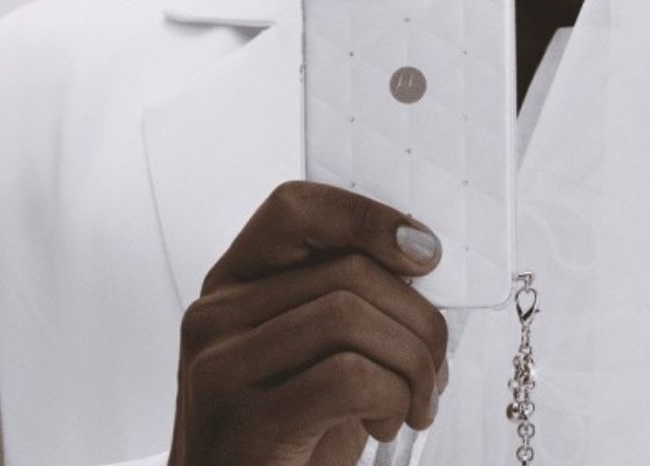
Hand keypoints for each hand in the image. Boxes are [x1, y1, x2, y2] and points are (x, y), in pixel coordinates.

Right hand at [169, 181, 448, 465]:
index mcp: (232, 287)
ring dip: (412, 362)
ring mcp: (222, 366)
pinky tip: (386, 425)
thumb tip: (422, 262)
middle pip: (347, 271)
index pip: (294, 208)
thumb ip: (344, 304)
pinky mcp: (245, 420)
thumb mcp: (309, 359)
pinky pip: (349, 376)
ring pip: (351, 315)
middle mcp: (215, 316)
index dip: (367, 218)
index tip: (424, 254)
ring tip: (415, 403)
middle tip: (434, 369)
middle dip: (418, 320)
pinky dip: (391, 397)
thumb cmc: (284, 442)